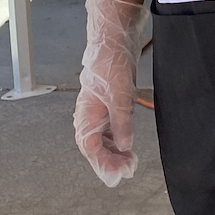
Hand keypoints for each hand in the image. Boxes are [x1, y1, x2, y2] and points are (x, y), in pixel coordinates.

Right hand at [74, 0, 148, 187]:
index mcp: (86, 114)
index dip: (102, 164)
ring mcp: (98, 109)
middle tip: (125, 174)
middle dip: (108, 162)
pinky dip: (117, 139)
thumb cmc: (110, 63)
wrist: (113, 38)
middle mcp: (88, 114)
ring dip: (113, 152)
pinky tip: (126, 146)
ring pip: (101, 139)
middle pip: (94, 146)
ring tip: (129, 164)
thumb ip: (121, 122)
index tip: (116, 176)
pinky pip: (109, 128)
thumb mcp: (120, 95)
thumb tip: (124, 146)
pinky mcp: (108, 102)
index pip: (89, 147)